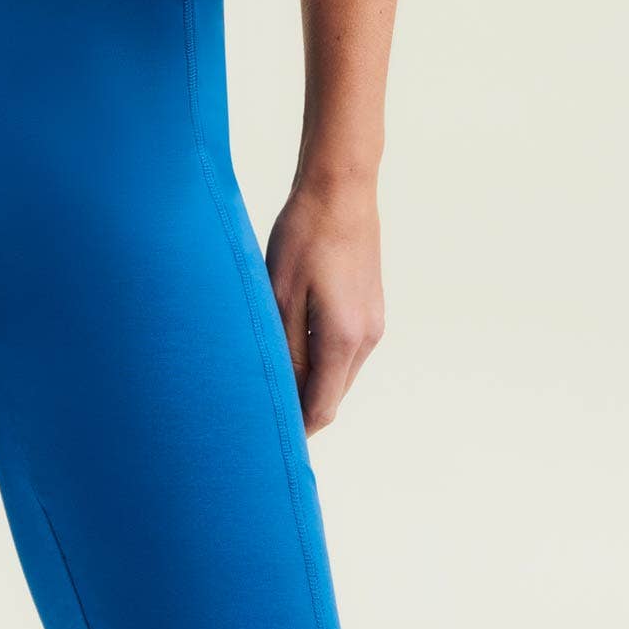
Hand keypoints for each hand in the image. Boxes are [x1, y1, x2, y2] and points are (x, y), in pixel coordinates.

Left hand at [264, 176, 384, 436]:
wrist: (341, 188)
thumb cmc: (304, 236)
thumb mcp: (281, 296)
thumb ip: (286, 352)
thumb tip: (286, 397)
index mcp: (343, 340)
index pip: (321, 410)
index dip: (295, 431)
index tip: (263, 441)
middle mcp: (366, 339)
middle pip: (331, 396)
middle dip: (299, 408)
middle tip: (256, 409)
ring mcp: (373, 323)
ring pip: (338, 373)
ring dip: (309, 381)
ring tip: (267, 373)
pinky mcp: (371, 307)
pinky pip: (344, 349)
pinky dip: (320, 357)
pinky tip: (290, 340)